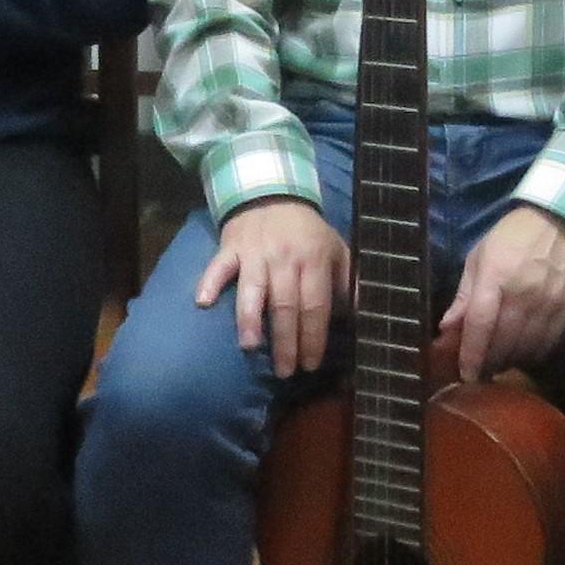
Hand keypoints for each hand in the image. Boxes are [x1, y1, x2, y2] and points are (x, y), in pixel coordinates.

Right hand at [196, 195, 349, 372]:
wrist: (273, 192)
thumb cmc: (307, 231)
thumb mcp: (335, 249)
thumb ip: (348, 281)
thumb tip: (362, 314)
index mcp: (314, 259)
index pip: (315, 305)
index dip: (313, 337)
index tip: (311, 364)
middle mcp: (284, 258)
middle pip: (285, 305)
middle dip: (285, 342)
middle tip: (285, 371)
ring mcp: (255, 253)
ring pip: (252, 290)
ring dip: (250, 319)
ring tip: (250, 347)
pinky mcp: (230, 248)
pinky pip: (218, 266)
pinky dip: (209, 283)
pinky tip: (203, 303)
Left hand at [436, 205, 564, 381]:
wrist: (560, 219)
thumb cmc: (511, 236)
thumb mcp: (479, 256)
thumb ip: (464, 294)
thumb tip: (447, 327)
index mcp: (495, 276)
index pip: (480, 323)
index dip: (471, 354)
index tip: (465, 374)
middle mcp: (522, 292)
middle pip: (503, 341)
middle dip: (489, 362)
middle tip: (480, 371)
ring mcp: (548, 301)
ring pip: (527, 346)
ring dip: (511, 360)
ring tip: (500, 363)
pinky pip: (549, 341)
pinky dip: (534, 353)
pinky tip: (524, 353)